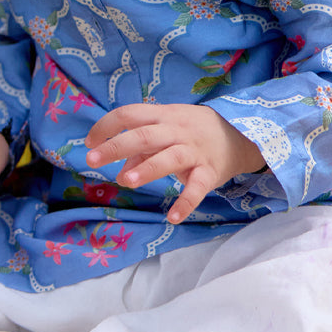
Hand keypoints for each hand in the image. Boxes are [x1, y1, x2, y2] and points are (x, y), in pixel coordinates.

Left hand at [85, 104, 264, 224]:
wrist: (242, 134)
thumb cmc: (194, 131)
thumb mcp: (168, 129)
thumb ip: (143, 149)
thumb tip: (119, 168)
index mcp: (163, 115)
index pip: (129, 113)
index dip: (107, 126)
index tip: (89, 142)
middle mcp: (177, 130)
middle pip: (144, 135)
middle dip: (116, 146)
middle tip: (92, 160)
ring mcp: (194, 151)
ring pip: (168, 157)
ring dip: (146, 169)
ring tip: (124, 180)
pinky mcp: (210, 171)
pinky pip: (197, 188)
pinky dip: (185, 203)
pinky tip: (172, 217)